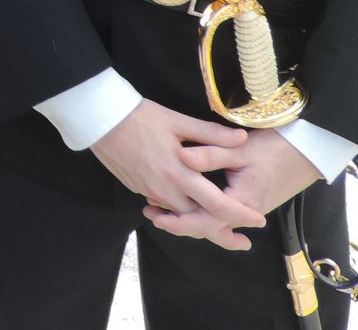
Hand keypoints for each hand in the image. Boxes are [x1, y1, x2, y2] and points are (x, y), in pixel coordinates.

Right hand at [89, 100, 262, 250]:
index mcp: (178, 174)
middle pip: (198, 220)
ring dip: (199, 221)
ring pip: (180, 215)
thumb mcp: (178, 121)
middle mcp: (164, 189)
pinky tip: (187, 206)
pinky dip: (178, 211)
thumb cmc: (140, 116)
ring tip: (218, 225)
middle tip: (242, 241)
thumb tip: (242, 139)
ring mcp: (148, 191)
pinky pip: (163, 206)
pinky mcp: (137, 188)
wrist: (100, 119)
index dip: (239, 215)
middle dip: (222, 231)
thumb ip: (211, 134)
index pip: (216, 204)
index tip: (258, 221)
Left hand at [144, 129, 321, 247]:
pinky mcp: (246, 203)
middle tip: (151, 216)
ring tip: (159, 213)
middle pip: (207, 227)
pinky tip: (184, 205)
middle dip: (179, 224)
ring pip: (213, 222)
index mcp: (242, 202)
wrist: (304, 151)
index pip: (207, 221)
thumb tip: (182, 157)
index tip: (158, 218)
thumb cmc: (274, 147)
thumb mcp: (241, 148)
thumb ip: (211, 153)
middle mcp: (244, 211)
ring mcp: (246, 209)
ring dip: (188, 219)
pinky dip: (201, 213)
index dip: (180, 222)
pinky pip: (220, 215)